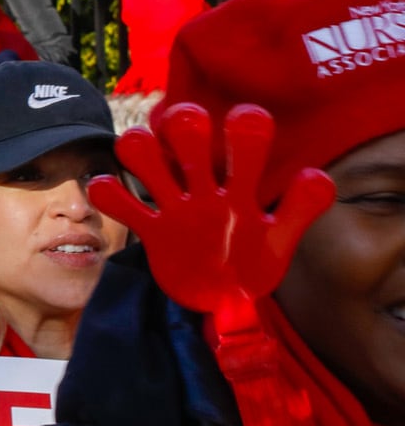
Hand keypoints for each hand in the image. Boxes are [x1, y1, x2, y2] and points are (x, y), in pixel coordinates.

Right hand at [90, 104, 335, 425]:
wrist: (225, 304)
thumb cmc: (254, 263)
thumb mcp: (281, 240)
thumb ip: (299, 211)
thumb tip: (320, 176)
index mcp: (240, 188)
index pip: (243, 140)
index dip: (242, 123)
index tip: (244, 121)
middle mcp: (205, 189)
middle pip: (188, 134)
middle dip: (185, 125)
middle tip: (189, 134)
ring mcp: (175, 208)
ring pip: (148, 159)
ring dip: (142, 152)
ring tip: (143, 163)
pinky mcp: (152, 230)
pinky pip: (122, 205)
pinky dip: (107, 193)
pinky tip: (106, 190)